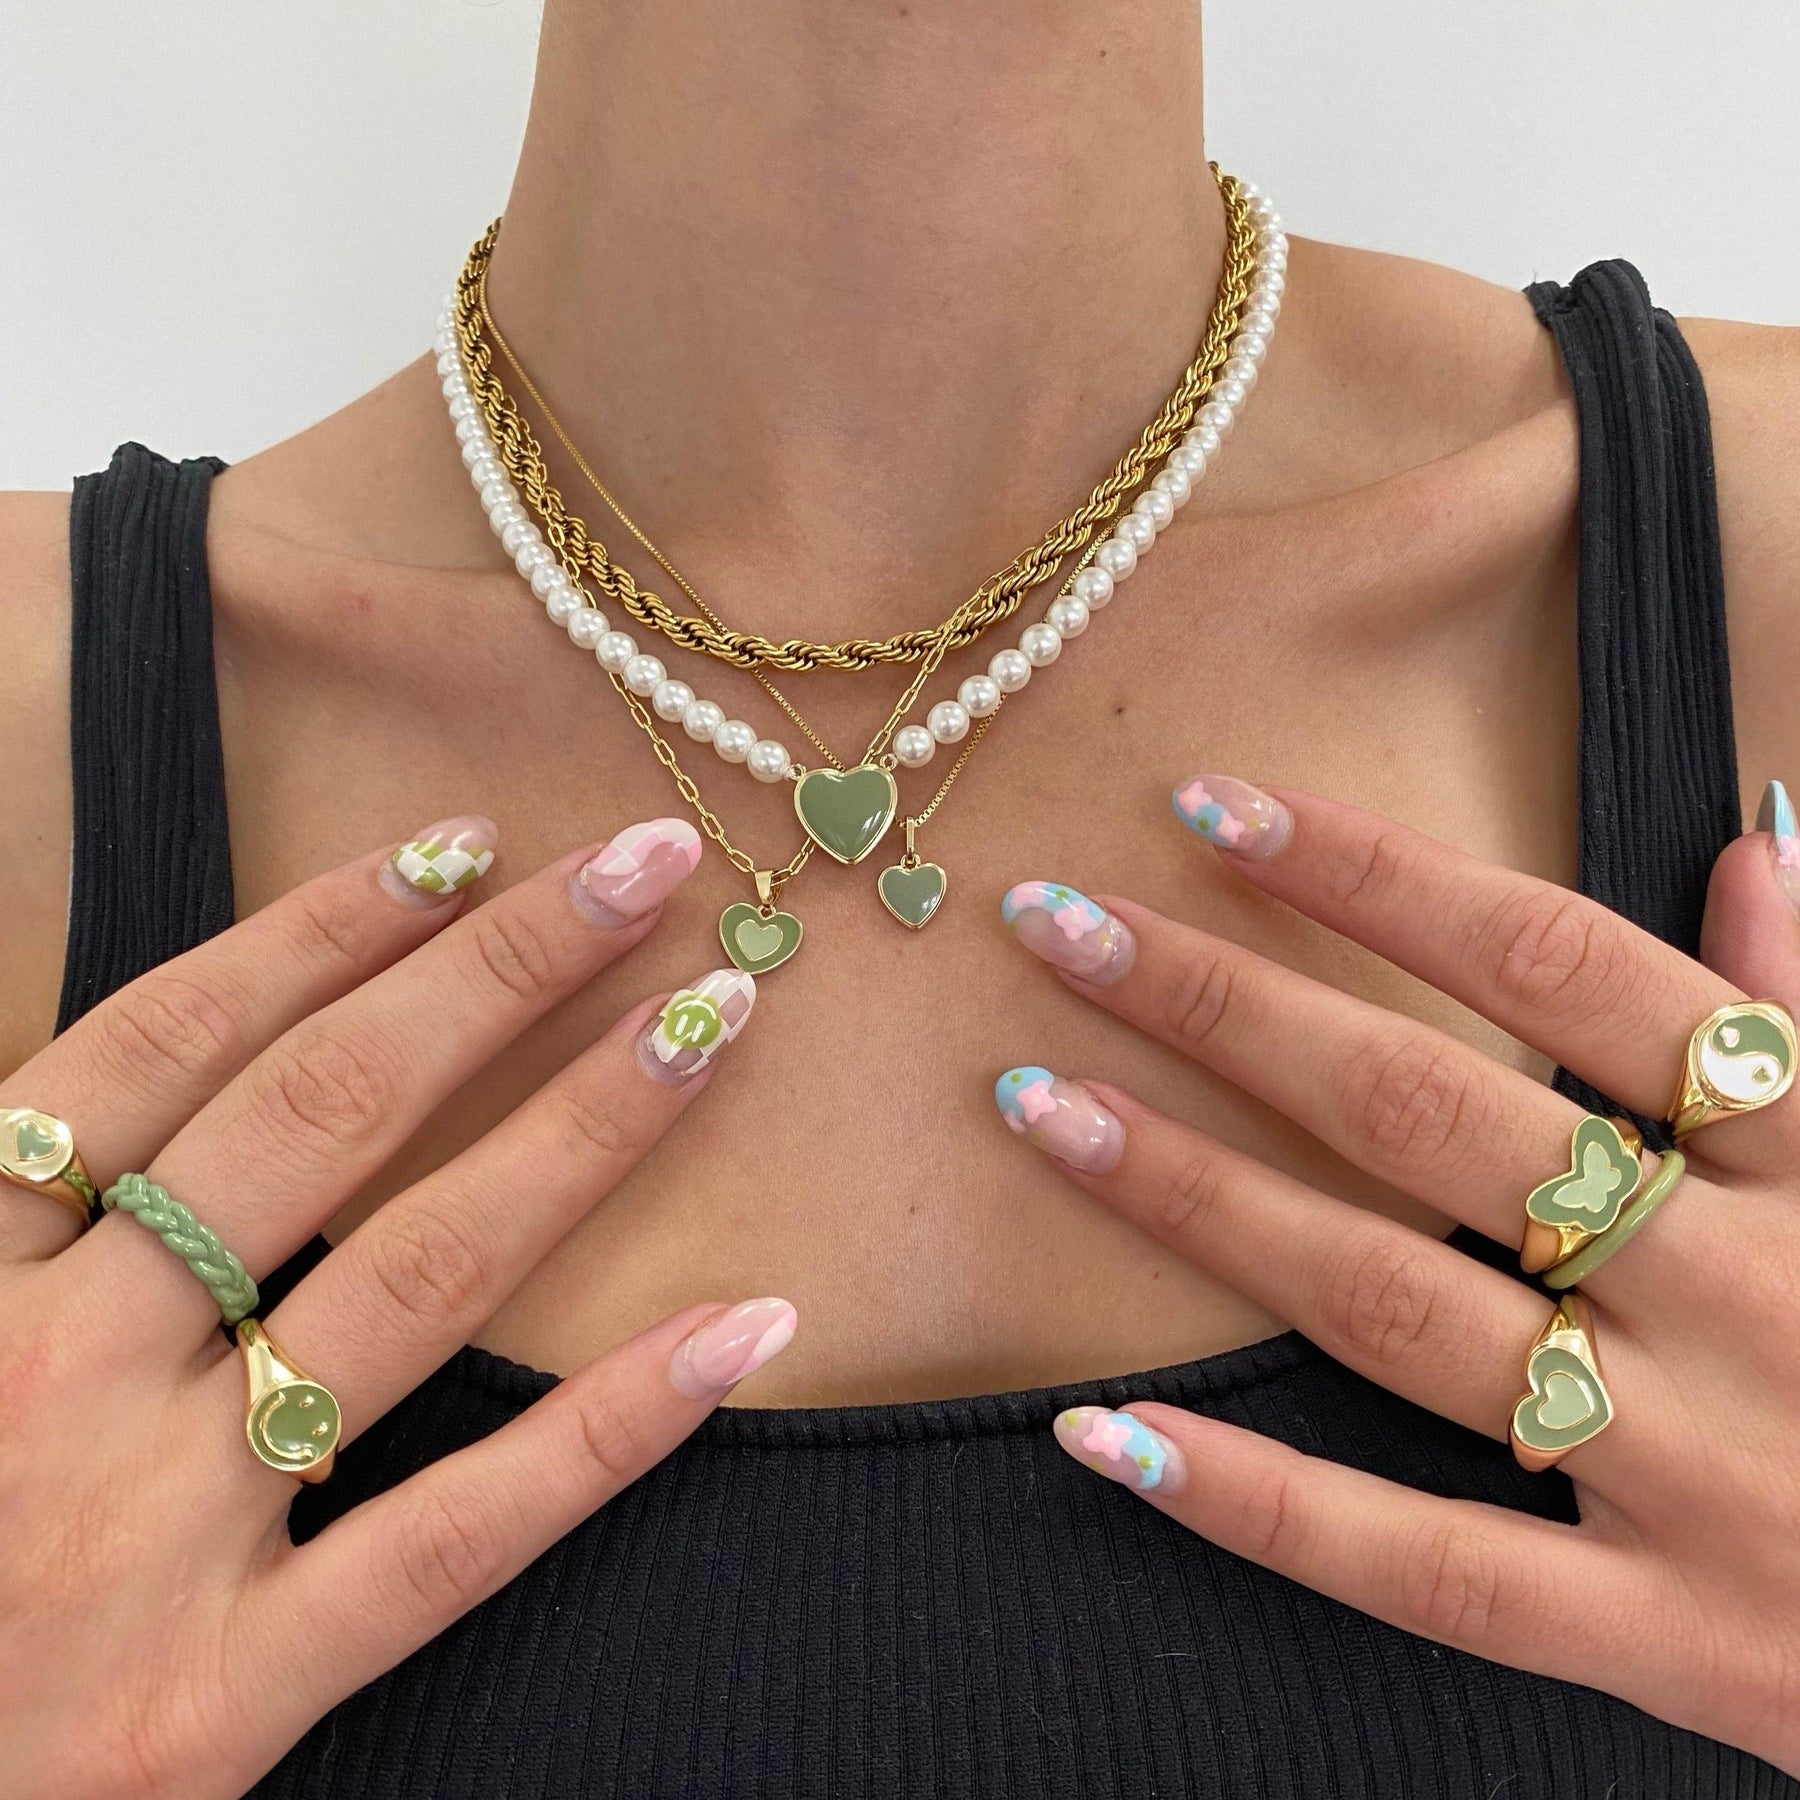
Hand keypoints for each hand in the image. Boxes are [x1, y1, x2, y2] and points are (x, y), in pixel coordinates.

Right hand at [0, 815, 788, 1799]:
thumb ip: (16, 1209)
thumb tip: (144, 1083)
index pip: (166, 1042)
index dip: (324, 929)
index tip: (467, 845)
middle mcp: (42, 1374)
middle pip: (315, 1116)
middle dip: (496, 969)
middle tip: (643, 866)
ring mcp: (139, 1537)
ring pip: (413, 1276)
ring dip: (581, 1126)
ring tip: (712, 1017)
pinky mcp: (213, 1706)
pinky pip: (453, 1538)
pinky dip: (610, 1425)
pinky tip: (741, 1324)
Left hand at [996, 775, 1799, 1772]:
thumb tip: (1744, 847)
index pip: (1559, 963)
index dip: (1376, 875)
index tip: (1214, 808)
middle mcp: (1738, 1291)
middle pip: (1428, 1115)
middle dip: (1227, 1005)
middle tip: (1056, 925)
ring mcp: (1691, 1467)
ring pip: (1389, 1306)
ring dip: (1196, 1196)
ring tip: (1040, 1103)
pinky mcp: (1657, 1633)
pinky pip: (1424, 1568)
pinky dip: (1257, 1498)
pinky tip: (1104, 1433)